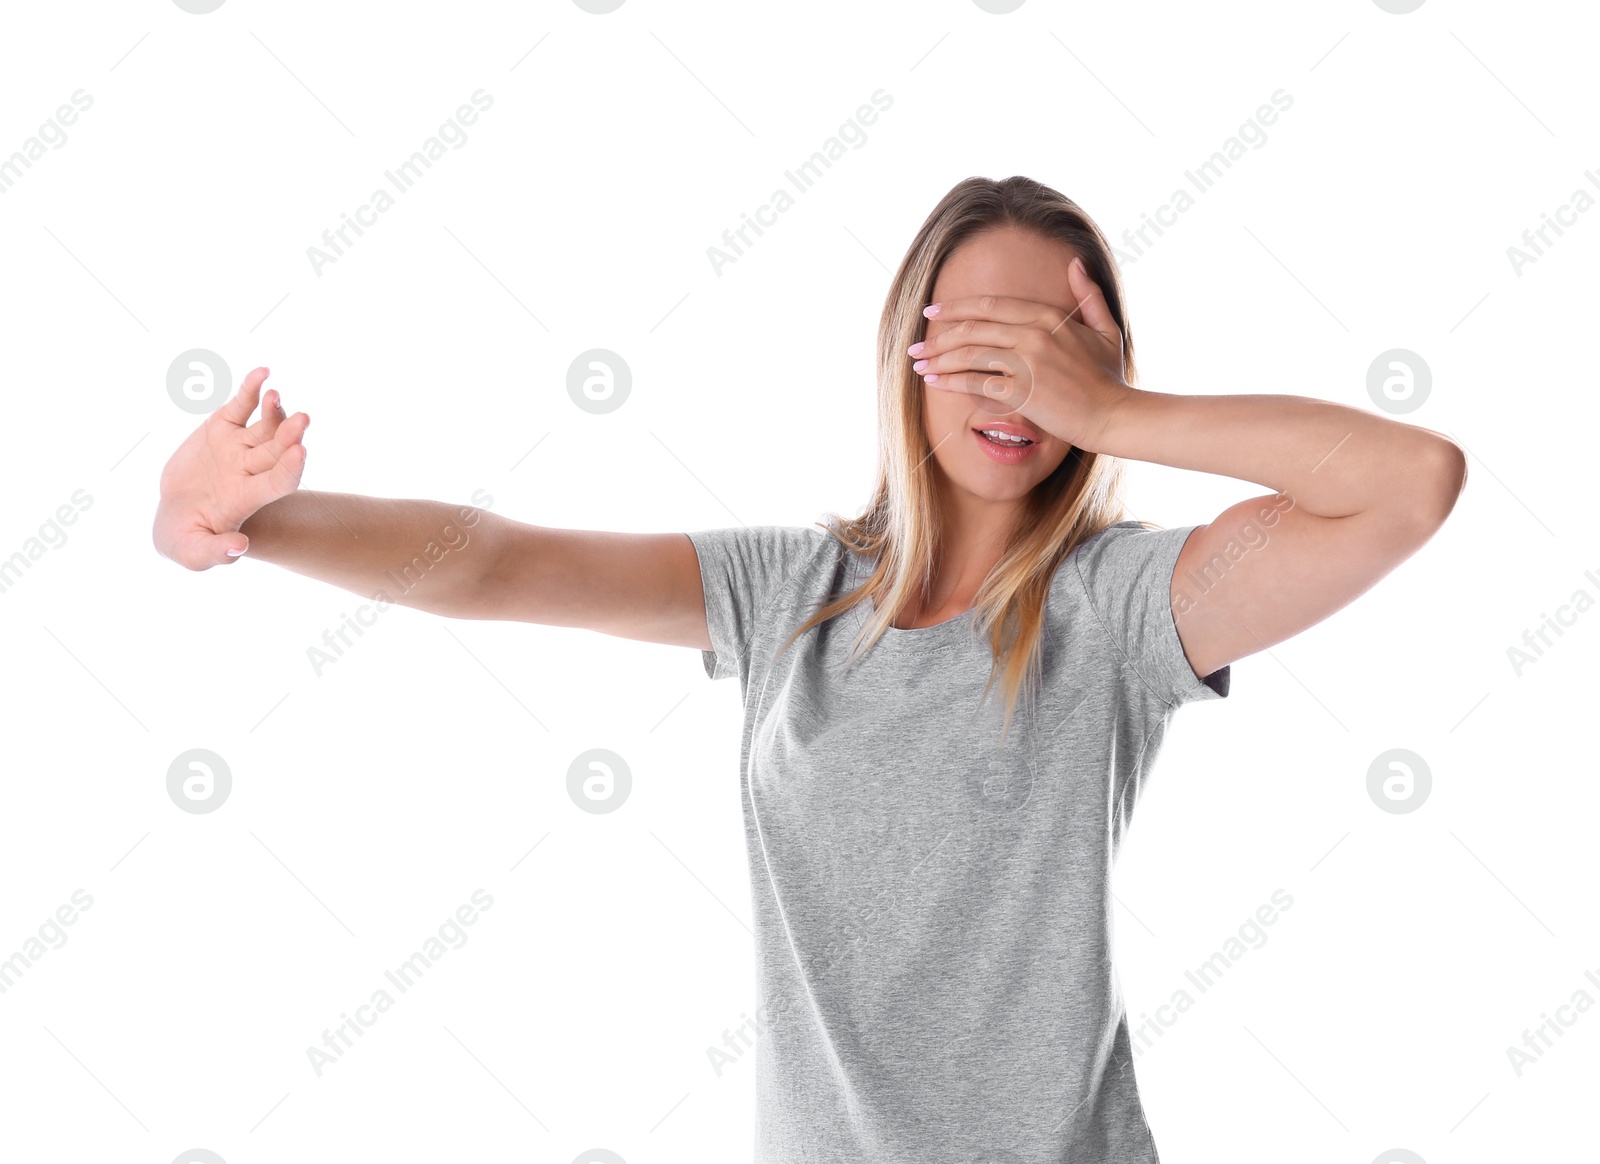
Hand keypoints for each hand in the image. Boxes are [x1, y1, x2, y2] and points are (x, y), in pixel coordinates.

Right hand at [152, 367, 308, 568]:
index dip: (291, 469)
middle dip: (290, 435)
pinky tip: (262, 372)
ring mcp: (238, 447)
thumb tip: (240, 547)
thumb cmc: (187, 540)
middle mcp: (250, 470)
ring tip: (275, 395)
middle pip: (278, 450)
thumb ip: (215, 554)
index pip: (279, 483)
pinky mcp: (222, 429)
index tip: (300, 453)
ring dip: (274, 410)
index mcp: (247, 498)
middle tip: (303, 420)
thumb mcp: (193, 553)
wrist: (175, 519)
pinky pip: (241, 405)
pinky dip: (251, 389)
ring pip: (265, 426)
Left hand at [909, 256, 1133, 450]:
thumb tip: (1076, 261)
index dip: (958, 307)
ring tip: (918, 364)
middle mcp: (1034, 334)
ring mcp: (1027, 362)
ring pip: (970, 354)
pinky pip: (976, 382)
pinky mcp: (1022, 391)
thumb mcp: (1106, 329)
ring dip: (939, 358)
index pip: (991, 305)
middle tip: (916, 344)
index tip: (934, 311)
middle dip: (938, 335)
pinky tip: (935, 382)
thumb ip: (1088, 294)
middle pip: (973, 328)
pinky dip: (951, 382)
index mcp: (1048, 316)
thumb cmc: (1109, 377)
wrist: (1115, 415)